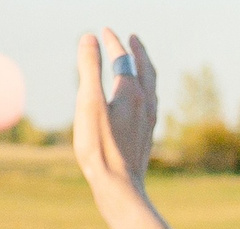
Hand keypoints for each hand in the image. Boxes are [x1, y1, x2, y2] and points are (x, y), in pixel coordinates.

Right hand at [71, 30, 156, 196]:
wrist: (120, 187)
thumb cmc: (101, 147)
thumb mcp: (89, 103)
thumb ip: (89, 68)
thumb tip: (90, 37)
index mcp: (132, 93)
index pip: (123, 59)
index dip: (113, 42)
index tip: (105, 30)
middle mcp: (146, 106)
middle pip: (146, 71)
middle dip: (138, 52)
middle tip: (134, 39)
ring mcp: (148, 123)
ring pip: (151, 89)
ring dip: (145, 71)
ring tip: (139, 65)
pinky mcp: (145, 138)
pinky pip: (150, 106)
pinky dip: (145, 92)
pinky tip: (141, 104)